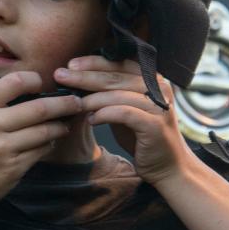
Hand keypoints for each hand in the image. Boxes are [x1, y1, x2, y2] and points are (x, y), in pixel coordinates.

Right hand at [0, 71, 82, 216]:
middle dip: (64, 104)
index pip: (15, 81)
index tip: (45, 83)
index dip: (36, 80)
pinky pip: (40, 152)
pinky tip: (49, 142)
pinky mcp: (13, 169)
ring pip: (45, 132)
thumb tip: (36, 94)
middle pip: (39, 108)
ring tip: (64, 124)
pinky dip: (48, 145)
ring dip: (60, 127)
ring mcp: (3, 148)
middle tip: (77, 102)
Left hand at [54, 56, 192, 185]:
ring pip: (118, 93)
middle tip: (60, 75)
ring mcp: (158, 105)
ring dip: (91, 97)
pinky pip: (124, 113)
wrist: (168, 166)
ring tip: (72, 102)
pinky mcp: (155, 124)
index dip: (93, 62)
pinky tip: (91, 120)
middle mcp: (158, 88)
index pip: (119, 63)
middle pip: (115, 76)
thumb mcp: (124, 110)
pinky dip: (105, 114)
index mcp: (151, 79)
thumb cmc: (142, 137)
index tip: (70, 65)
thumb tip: (78, 82)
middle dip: (84, 76)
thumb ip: (109, 95)